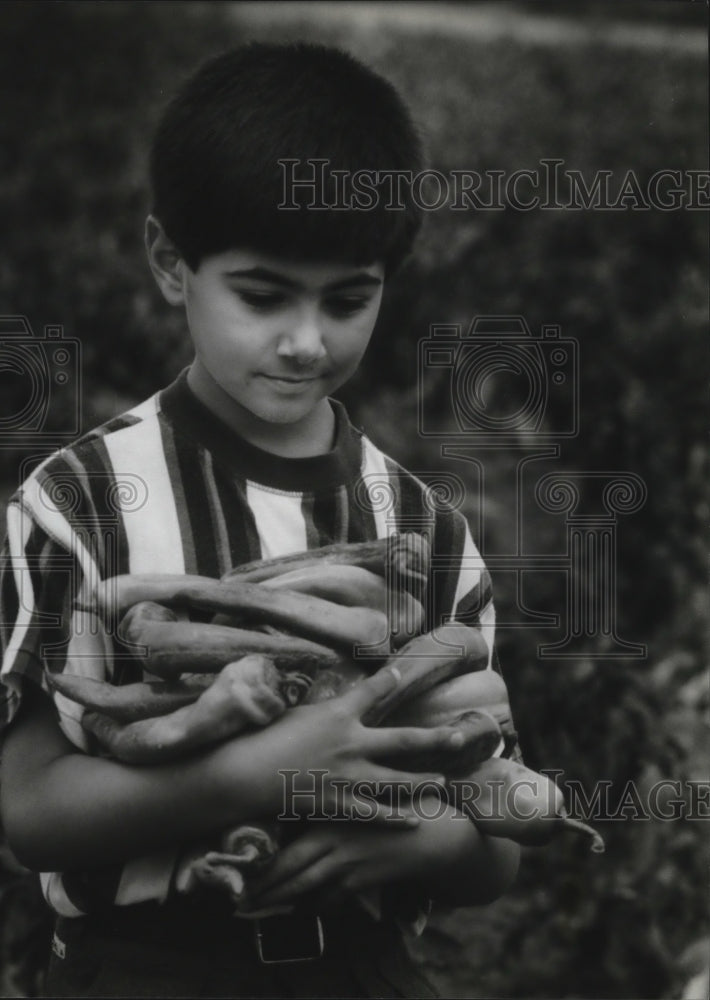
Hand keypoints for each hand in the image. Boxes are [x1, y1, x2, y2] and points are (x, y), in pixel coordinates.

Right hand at [240, 666, 463, 826]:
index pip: (371, 691)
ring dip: (422, 781)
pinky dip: (395, 818)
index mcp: (339, 714)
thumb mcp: (295, 714)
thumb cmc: (264, 738)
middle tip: (459, 738)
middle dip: (434, 739)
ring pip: (397, 781)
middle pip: (403, 740)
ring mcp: (349, 775)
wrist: (247, 773)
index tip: (403, 674)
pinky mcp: (339, 802)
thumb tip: (330, 705)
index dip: (389, 681)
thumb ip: (320, 712)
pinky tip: (414, 820)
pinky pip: (374, 812)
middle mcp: (352, 742)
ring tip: (443, 782)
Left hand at [245, 818, 433, 909]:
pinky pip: (331, 898)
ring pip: (306, 887)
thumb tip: (295, 810)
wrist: (427, 832)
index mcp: (327, 816)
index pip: (286, 842)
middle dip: (264, 888)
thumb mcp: (356, 797)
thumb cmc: (391, 805)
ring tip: (260, 908)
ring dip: (282, 900)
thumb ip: (328, 802)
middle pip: (290, 869)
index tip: (242, 873)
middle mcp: (332, 840)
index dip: (262, 863)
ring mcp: (347, 862)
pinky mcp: (361, 880)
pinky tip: (304, 910)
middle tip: (241, 900)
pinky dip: (316, 906)